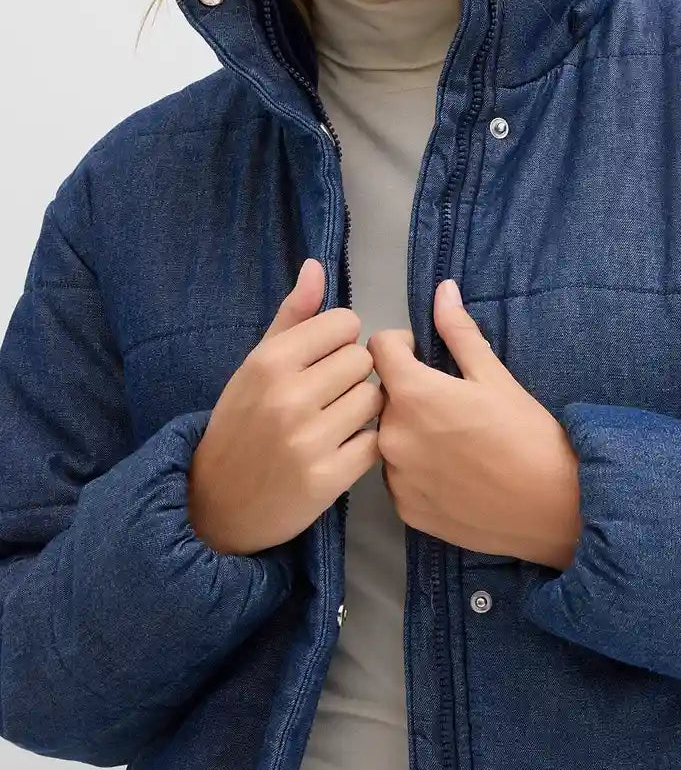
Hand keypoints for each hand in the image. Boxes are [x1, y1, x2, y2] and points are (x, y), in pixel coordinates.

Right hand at [187, 259, 384, 554]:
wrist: (216, 503)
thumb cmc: (241, 423)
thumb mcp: (256, 365)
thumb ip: (292, 316)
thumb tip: (317, 266)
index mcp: (270, 362)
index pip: (344, 323)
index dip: (340, 340)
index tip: (323, 359)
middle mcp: (288, 397)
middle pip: (362, 360)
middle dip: (351, 375)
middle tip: (329, 394)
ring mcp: (308, 440)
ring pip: (373, 399)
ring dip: (362, 409)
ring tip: (335, 420)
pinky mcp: (327, 480)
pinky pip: (375, 442)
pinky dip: (364, 445)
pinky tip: (341, 448)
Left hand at [367, 279, 581, 569]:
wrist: (552, 507)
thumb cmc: (527, 433)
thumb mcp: (494, 376)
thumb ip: (459, 332)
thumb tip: (443, 289)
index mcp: (411, 394)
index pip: (378, 348)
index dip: (402, 344)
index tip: (426, 354)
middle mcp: (391, 436)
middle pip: (383, 395)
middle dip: (409, 390)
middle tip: (452, 402)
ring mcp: (395, 478)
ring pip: (390, 437)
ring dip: (410, 430)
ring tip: (454, 441)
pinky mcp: (406, 510)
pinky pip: (399, 476)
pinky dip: (417, 469)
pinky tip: (453, 473)